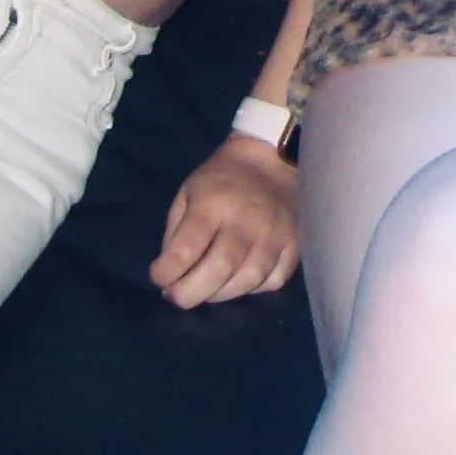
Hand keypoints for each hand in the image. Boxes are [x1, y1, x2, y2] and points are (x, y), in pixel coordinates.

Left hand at [150, 134, 299, 307]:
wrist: (272, 157)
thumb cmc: (222, 179)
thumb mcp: (188, 193)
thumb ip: (176, 234)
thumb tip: (171, 276)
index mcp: (213, 203)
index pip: (185, 250)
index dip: (166, 273)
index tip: (159, 278)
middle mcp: (246, 220)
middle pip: (218, 270)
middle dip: (189, 294)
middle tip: (177, 296)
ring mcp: (275, 233)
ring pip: (247, 281)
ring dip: (220, 294)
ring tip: (207, 289)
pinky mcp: (296, 243)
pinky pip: (274, 280)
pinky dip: (253, 288)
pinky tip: (240, 278)